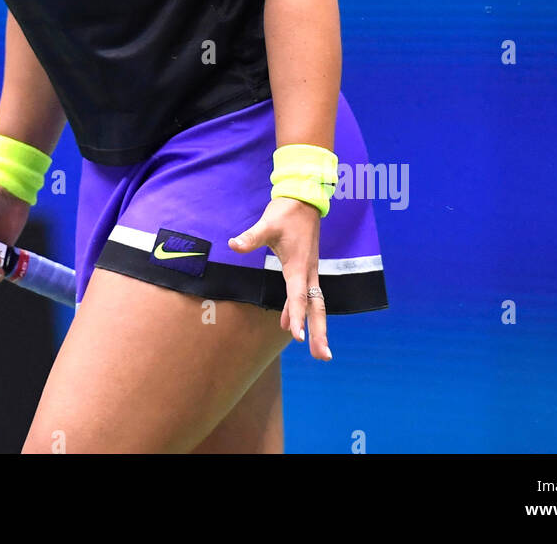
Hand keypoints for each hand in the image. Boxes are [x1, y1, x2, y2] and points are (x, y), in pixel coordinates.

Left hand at [229, 196, 330, 360]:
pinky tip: (291, 322)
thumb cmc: (286, 212)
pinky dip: (302, 310)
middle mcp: (308, 272)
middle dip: (320, 332)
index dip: (298, 316)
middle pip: (316, 308)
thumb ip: (251, 237)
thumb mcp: (267, 224)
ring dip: (315, 325)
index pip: (299, 297)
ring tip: (316, 350)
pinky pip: (307, 295)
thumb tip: (234, 245)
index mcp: (299, 266)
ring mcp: (310, 270)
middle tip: (323, 357)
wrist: (303, 200)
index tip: (298, 337)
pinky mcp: (307, 267)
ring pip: (315, 303)